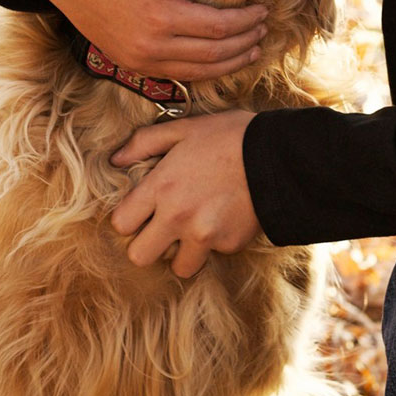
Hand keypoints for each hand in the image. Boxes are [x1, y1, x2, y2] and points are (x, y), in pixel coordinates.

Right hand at [40, 0, 266, 80]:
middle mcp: (151, 46)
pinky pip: (176, 74)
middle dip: (244, 43)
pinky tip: (219, 61)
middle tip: (263, 30)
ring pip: (197, 71)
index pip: (219, 27)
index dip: (246, 21)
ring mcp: (139, 60)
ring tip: (250, 50)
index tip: (263, 11)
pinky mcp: (131, 65)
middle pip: (213, 54)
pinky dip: (202, 70)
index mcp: (161, 17)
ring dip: (228, 63)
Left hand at [110, 111, 259, 276]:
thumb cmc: (229, 136)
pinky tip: (226, 217)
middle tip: (163, 227)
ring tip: (196, 227)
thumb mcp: (184, 128)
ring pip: (178, 267)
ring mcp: (205, 236)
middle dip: (147, 244)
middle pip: (139, 256)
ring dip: (183, 252)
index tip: (142, 210)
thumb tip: (115, 159)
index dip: (129, 217)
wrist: (280, 154)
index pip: (121, 224)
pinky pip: (213, 255)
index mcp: (162, 187)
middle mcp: (178, 217)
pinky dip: (216, 242)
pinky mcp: (229, 245)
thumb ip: (145, 142)